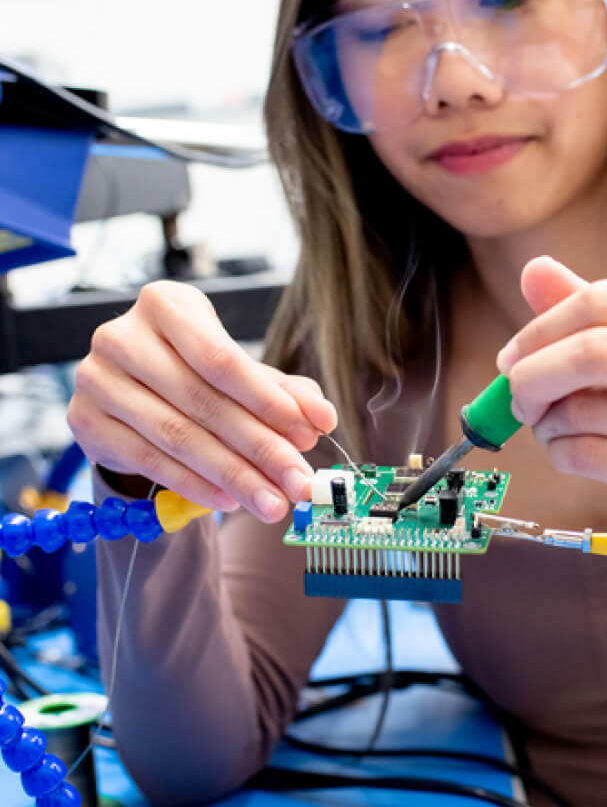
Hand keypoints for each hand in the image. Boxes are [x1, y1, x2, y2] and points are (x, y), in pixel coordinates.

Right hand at [67, 281, 336, 521]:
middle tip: (298, 483)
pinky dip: (194, 485)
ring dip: (233, 476)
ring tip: (272, 502)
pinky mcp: (85, 421)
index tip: (308, 437)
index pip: (222, 359)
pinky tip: (229, 501)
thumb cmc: (194, 371)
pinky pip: (149, 460)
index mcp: (165, 304)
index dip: (267, 401)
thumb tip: (322, 416)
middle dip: (259, 449)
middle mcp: (122, 335)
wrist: (130, 390)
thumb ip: (286, 391)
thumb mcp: (243, 374)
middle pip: (203, 402)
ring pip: (177, 436)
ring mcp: (96, 378)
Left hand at [495, 256, 606, 537]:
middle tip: (517, 394)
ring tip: (550, 427)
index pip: (604, 303)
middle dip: (532, 375)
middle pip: (592, 354)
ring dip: (544, 423)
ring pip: (584, 412)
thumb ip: (601, 315)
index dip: (542, 327)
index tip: (513, 356)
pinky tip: (567, 453)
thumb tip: (535, 270)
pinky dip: (560, 454)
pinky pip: (592, 457)